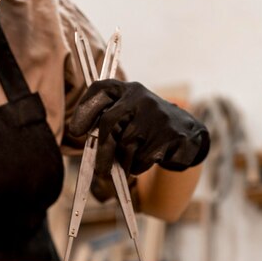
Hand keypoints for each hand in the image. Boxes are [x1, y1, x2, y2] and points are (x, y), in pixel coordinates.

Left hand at [70, 79, 209, 175]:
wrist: (186, 131)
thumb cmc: (146, 125)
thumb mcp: (128, 115)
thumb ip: (107, 124)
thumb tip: (87, 147)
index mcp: (127, 90)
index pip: (100, 90)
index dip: (84, 109)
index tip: (75, 131)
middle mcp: (140, 98)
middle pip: (109, 124)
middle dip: (102, 150)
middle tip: (100, 171)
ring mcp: (155, 116)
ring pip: (126, 146)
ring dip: (125, 161)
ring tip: (132, 159)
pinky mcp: (168, 135)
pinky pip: (142, 158)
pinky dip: (139, 166)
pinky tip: (147, 159)